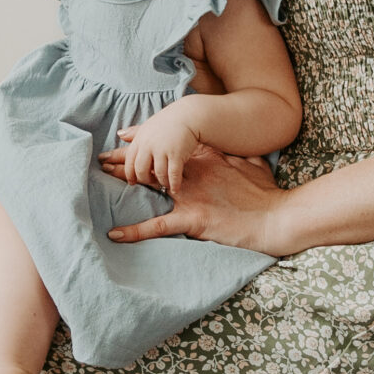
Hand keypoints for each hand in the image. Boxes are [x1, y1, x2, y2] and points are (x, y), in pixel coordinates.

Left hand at [102, 147, 292, 252]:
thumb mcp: (252, 165)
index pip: (168, 150)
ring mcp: (191, 196)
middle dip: (126, 163)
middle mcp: (193, 175)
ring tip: (97, 186)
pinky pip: (158, 226)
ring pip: (149, 190)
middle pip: (152, 166)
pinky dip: (136, 231)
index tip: (126, 139)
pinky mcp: (193, 219)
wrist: (277, 215)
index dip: (146, 144)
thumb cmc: (266, 194)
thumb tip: (238, 150)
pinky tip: (115, 234)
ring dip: (124, 188)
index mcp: (206, 161)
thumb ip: (240, 156)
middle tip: (101, 160)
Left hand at [110, 107, 202, 196]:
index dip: (129, 173)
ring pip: (158, 174)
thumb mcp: (148, 125)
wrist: (190, 115)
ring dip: (161, 182)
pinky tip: (175, 188)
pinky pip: (172, 175)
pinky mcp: (176, 154)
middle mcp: (149, 145)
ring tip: (166, 184)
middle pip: (141, 170)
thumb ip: (134, 132)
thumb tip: (119, 134)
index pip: (129, 160)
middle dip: (144, 179)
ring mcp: (162, 150)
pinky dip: (173, 184)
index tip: (131, 182)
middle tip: (151, 182)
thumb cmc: (169, 121)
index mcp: (140, 139)